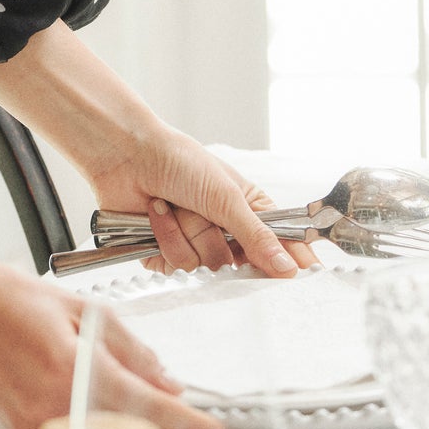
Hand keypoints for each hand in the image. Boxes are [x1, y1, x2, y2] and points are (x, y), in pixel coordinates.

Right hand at [0, 163, 221, 428]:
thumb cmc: (8, 299)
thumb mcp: (81, 311)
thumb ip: (130, 350)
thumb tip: (169, 382)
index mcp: (75, 373)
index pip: (149, 410)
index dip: (190, 426)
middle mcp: (55, 409)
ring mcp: (34, 427)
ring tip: (160, 425)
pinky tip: (114, 419)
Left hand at [86, 128, 316, 279]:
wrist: (128, 156)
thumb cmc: (181, 162)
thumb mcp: (227, 197)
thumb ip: (258, 236)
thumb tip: (288, 268)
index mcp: (247, 209)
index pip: (279, 242)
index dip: (290, 259)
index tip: (300, 273)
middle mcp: (223, 230)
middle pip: (239, 264)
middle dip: (220, 241)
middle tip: (210, 219)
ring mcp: (194, 243)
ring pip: (205, 267)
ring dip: (188, 235)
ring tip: (176, 206)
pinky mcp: (164, 255)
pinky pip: (175, 268)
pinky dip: (165, 239)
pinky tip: (157, 213)